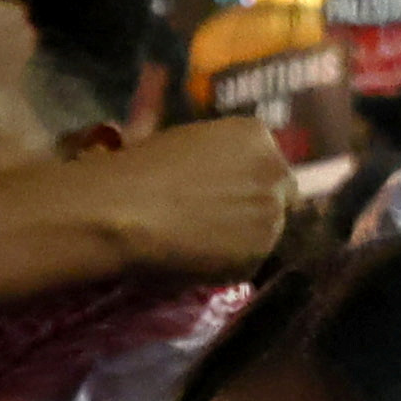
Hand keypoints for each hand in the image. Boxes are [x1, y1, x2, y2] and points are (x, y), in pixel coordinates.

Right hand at [94, 117, 298, 279]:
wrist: (124, 209)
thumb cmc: (138, 167)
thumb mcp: (178, 141)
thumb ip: (207, 152)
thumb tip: (199, 155)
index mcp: (255, 135)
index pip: (266, 162)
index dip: (245, 180)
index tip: (223, 192)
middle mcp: (274, 171)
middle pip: (276, 194)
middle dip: (253, 207)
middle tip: (216, 220)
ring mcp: (272, 214)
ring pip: (265, 231)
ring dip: (240, 237)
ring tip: (199, 243)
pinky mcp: (260, 253)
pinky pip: (246, 261)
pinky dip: (226, 264)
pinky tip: (194, 260)